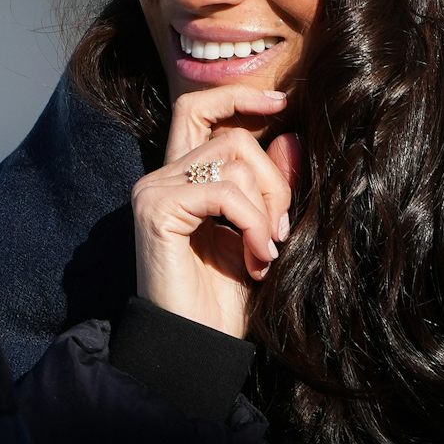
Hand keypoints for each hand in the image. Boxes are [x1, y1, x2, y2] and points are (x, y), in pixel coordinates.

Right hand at [131, 85, 304, 339]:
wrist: (195, 346)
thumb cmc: (222, 301)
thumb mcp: (258, 233)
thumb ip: (270, 186)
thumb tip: (290, 136)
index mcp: (179, 178)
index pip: (197, 108)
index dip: (238, 96)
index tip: (282, 103)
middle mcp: (159, 177)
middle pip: (229, 134)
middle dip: (271, 176)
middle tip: (281, 227)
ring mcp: (153, 191)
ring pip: (231, 161)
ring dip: (265, 209)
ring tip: (266, 252)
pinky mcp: (156, 210)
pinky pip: (223, 192)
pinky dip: (252, 222)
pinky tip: (258, 257)